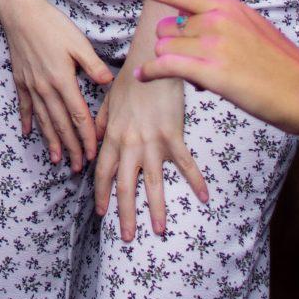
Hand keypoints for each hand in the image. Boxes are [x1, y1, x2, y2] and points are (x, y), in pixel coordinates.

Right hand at [0, 0, 115, 172]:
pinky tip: (27, 134)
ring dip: (51, 141)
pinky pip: (25, 106)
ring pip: (44, 120)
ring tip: (56, 159)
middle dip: (71, 147)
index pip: (78, 116)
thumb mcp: (79, 42)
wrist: (21, 14)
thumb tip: (108, 83)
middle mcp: (46, 88)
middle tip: (77, 167)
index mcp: (63, 80)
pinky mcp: (21, 81)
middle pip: (61, 124)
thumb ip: (93, 65)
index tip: (93, 153)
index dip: (86, 137)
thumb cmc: (52, 25)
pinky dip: (27, 121)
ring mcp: (31, 86)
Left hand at [92, 50, 208, 241]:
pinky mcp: (173, 136)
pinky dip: (195, 181)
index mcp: (113, 136)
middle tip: (126, 238)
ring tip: (158, 231)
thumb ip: (100, 122)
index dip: (102, 195)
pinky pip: (185, 164)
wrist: (153, 60)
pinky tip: (204, 198)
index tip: (102, 213)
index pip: (103, 173)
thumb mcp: (108, 100)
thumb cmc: (131, 79)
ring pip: (152, 183)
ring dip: (155, 209)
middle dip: (125, 214)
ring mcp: (152, 142)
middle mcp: (130, 144)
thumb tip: (94, 138)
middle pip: (125, 186)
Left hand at [101, 0, 298, 132]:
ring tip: (209, 79)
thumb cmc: (282, 68)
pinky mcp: (212, 69)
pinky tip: (145, 77)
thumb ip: (218, 27)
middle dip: (174, 49)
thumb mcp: (252, 33)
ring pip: (166, 49)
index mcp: (225, 6)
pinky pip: (165, 65)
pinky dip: (151, 72)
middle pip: (166, 30)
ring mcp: (213, 42)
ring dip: (174, 65)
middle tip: (202, 67)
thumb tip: (181, 33)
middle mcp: (216, 18)